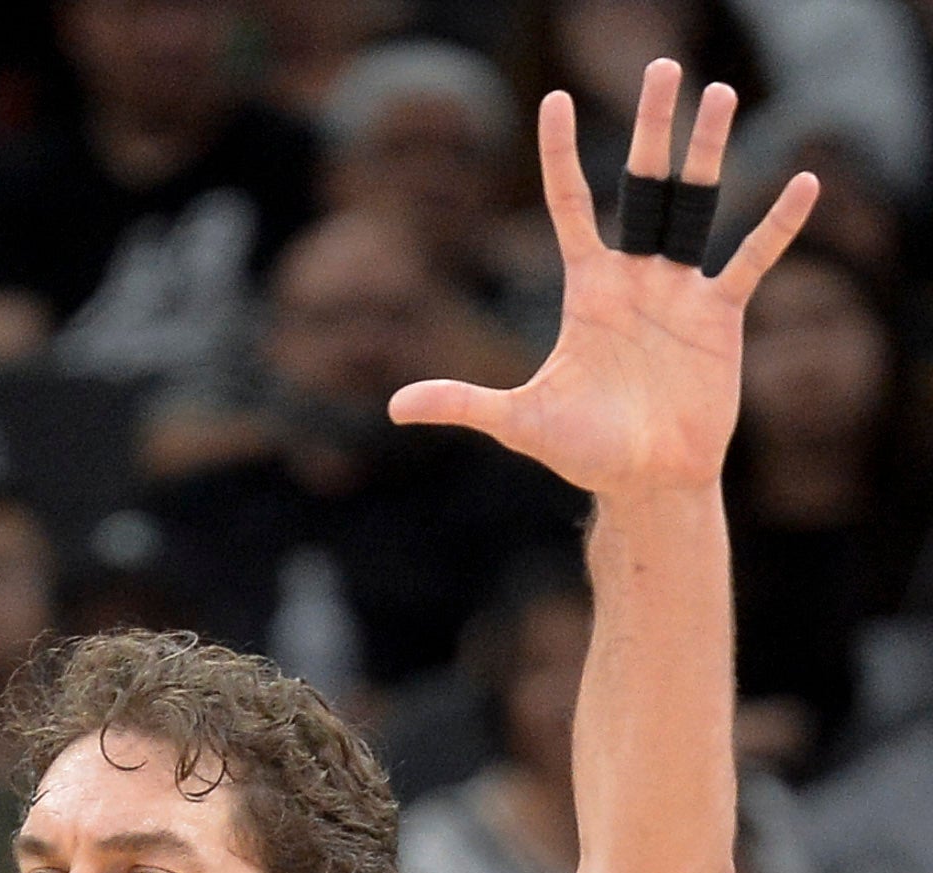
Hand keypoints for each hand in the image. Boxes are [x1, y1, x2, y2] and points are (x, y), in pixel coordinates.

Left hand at [388, 62, 818, 496]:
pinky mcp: (720, 316)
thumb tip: (395, 407)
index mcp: (587, 290)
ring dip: (709, 151)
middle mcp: (634, 278)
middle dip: (651, 128)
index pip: (570, 205)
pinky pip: (750, 260)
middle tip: (660, 66)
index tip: (553, 99)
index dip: (560, 154)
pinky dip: (775, 227)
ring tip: (720, 93)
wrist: (644, 482)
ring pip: (696, 205)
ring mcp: (679, 291)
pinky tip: (802, 182)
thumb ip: (462, 404)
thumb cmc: (582, 451)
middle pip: (644, 186)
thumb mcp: (517, 421)